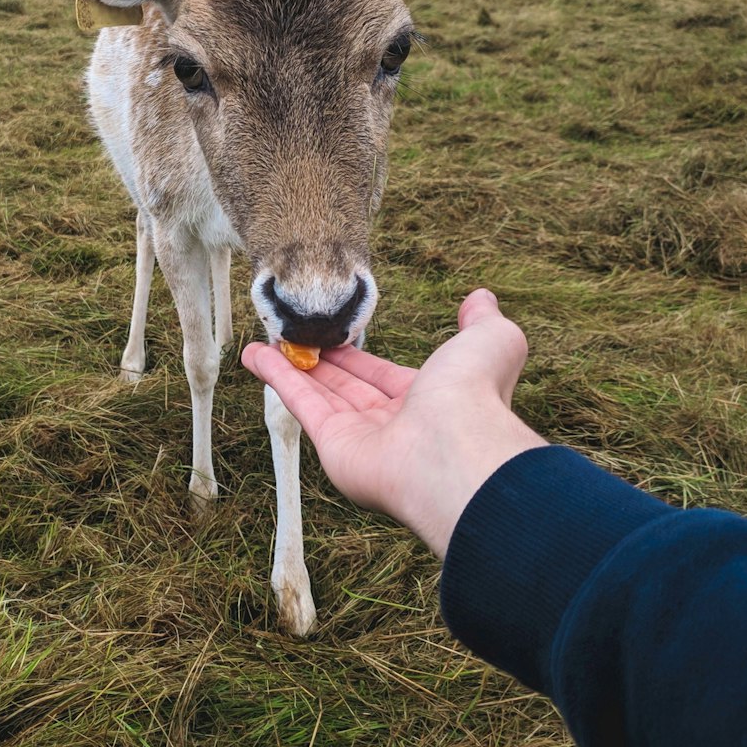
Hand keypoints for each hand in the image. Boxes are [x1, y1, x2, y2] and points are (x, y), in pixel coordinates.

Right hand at [241, 289, 545, 558]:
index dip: (359, 354)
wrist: (455, 447)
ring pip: (319, 394)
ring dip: (288, 366)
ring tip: (260, 342)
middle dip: (320, 361)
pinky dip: (277, 379)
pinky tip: (255, 356)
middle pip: (347, 386)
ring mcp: (363, 439)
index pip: (384, 374)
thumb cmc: (475, 393)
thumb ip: (482, 320)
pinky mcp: (334, 448)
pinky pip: (302, 406)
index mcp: (429, 400)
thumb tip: (482, 298)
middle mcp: (395, 424)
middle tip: (293, 336)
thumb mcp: (491, 340)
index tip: (336, 333)